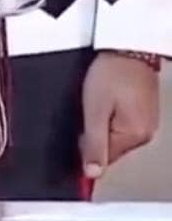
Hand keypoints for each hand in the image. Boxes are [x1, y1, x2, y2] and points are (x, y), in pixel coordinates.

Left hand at [80, 51, 160, 177]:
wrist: (127, 46)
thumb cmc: (110, 73)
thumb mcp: (95, 110)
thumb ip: (93, 143)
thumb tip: (93, 173)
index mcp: (135, 136)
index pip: (105, 159)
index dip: (85, 151)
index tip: (73, 138)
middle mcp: (146, 133)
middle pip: (111, 147)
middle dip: (92, 136)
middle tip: (84, 113)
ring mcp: (147, 121)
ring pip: (115, 135)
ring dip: (100, 126)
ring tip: (94, 103)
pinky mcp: (144, 110)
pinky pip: (121, 123)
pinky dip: (109, 117)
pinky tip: (103, 102)